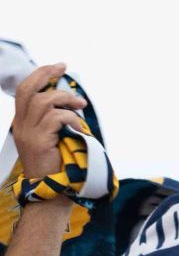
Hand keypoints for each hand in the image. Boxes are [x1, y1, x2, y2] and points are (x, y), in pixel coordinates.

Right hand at [10, 63, 83, 180]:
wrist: (50, 189)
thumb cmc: (56, 163)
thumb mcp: (52, 136)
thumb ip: (54, 119)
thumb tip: (72, 100)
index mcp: (22, 122)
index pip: (24, 91)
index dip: (39, 75)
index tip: (56, 66)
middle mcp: (21, 125)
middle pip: (28, 90)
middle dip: (45, 74)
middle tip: (63, 67)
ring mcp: (28, 133)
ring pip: (44, 101)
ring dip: (65, 99)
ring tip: (80, 105)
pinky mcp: (39, 141)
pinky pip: (57, 118)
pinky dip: (71, 118)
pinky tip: (78, 128)